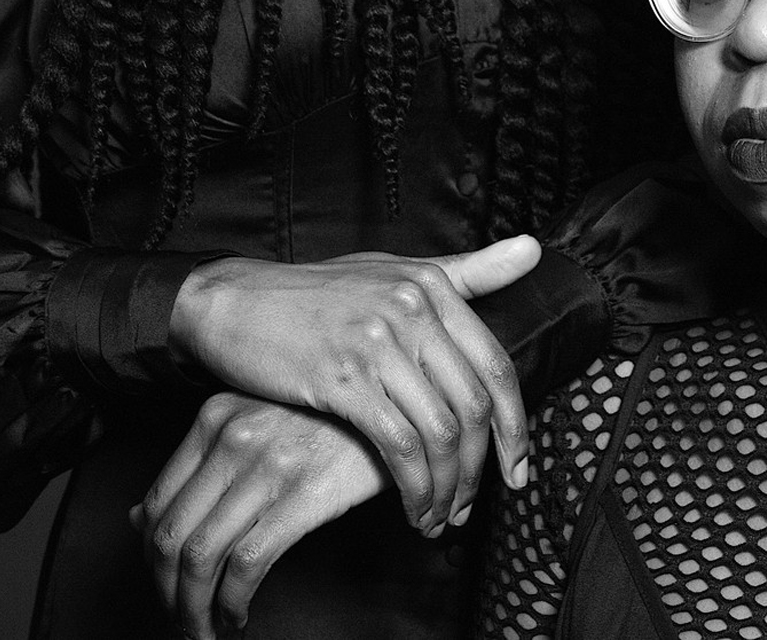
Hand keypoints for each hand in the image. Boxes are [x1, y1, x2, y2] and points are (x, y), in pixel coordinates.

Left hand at [132, 393, 385, 639]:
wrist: (405, 407)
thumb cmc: (333, 420)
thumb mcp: (259, 425)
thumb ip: (201, 465)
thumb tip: (139, 517)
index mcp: (216, 415)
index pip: (157, 502)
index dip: (149, 561)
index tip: (166, 586)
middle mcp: (233, 435)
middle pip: (168, 536)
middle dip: (167, 595)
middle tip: (181, 620)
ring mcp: (267, 463)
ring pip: (199, 557)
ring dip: (194, 609)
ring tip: (205, 630)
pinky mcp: (304, 492)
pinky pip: (246, 564)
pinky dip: (232, 602)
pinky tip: (239, 615)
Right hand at [168, 235, 539, 533]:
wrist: (232, 302)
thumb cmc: (316, 294)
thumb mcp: (393, 271)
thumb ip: (466, 271)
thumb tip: (534, 250)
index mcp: (432, 285)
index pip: (496, 366)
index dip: (517, 426)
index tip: (518, 469)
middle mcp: (413, 309)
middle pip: (475, 405)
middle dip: (483, 468)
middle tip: (474, 506)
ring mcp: (378, 343)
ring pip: (441, 431)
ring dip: (447, 486)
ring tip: (440, 515)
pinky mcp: (341, 378)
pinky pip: (398, 444)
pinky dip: (413, 487)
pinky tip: (410, 508)